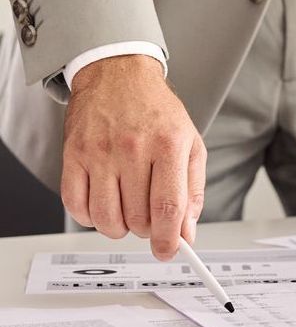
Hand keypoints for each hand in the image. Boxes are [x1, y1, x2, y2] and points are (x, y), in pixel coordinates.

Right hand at [62, 56, 206, 260]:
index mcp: (169, 144)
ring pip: (106, 220)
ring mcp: (100, 153)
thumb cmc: (156, 110)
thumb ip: (192, 190)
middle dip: (147, 229)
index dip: (169, 239)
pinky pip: (76, 207)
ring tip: (128, 210)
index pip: (168, 206)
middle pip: (137, 218)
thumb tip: (187, 231)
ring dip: (119, 227)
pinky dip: (90, 217)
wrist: (118, 74)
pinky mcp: (73, 155)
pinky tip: (104, 203)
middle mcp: (133, 148)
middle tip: (150, 217)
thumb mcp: (190, 142)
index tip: (169, 251)